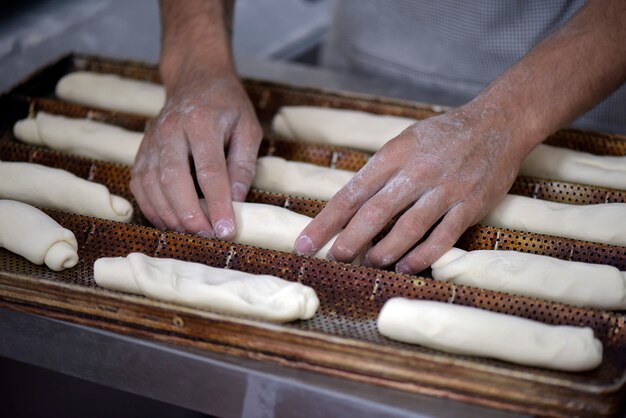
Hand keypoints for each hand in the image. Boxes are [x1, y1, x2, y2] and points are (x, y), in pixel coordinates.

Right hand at [131, 71, 261, 237]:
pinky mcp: (141, 150)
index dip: (217, 204)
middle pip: (173, 180)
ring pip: (152, 185)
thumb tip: (237, 202)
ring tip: (190, 235)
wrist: (194, 79)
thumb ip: (243, 164)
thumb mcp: (248, 128)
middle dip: (189, 214)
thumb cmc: (227, 105)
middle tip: (206, 236)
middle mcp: (170, 130)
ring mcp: (151, 140)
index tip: (227, 229)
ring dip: (169, 216)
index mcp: (201, 122)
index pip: (209, 171)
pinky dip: (151, 208)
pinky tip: (168, 222)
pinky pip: (139, 184)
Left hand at [294, 104, 528, 273]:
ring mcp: (445, 190)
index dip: (326, 221)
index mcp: (394, 155)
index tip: (305, 243)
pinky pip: (443, 236)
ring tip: (368, 264)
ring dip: (383, 251)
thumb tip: (349, 208)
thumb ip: (379, 172)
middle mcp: (417, 172)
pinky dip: (422, 255)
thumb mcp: (404, 142)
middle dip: (349, 240)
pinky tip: (405, 267)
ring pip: (408, 228)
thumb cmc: (442, 136)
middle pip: (375, 213)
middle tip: (333, 260)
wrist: (497, 123)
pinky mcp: (470, 205)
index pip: (352, 193)